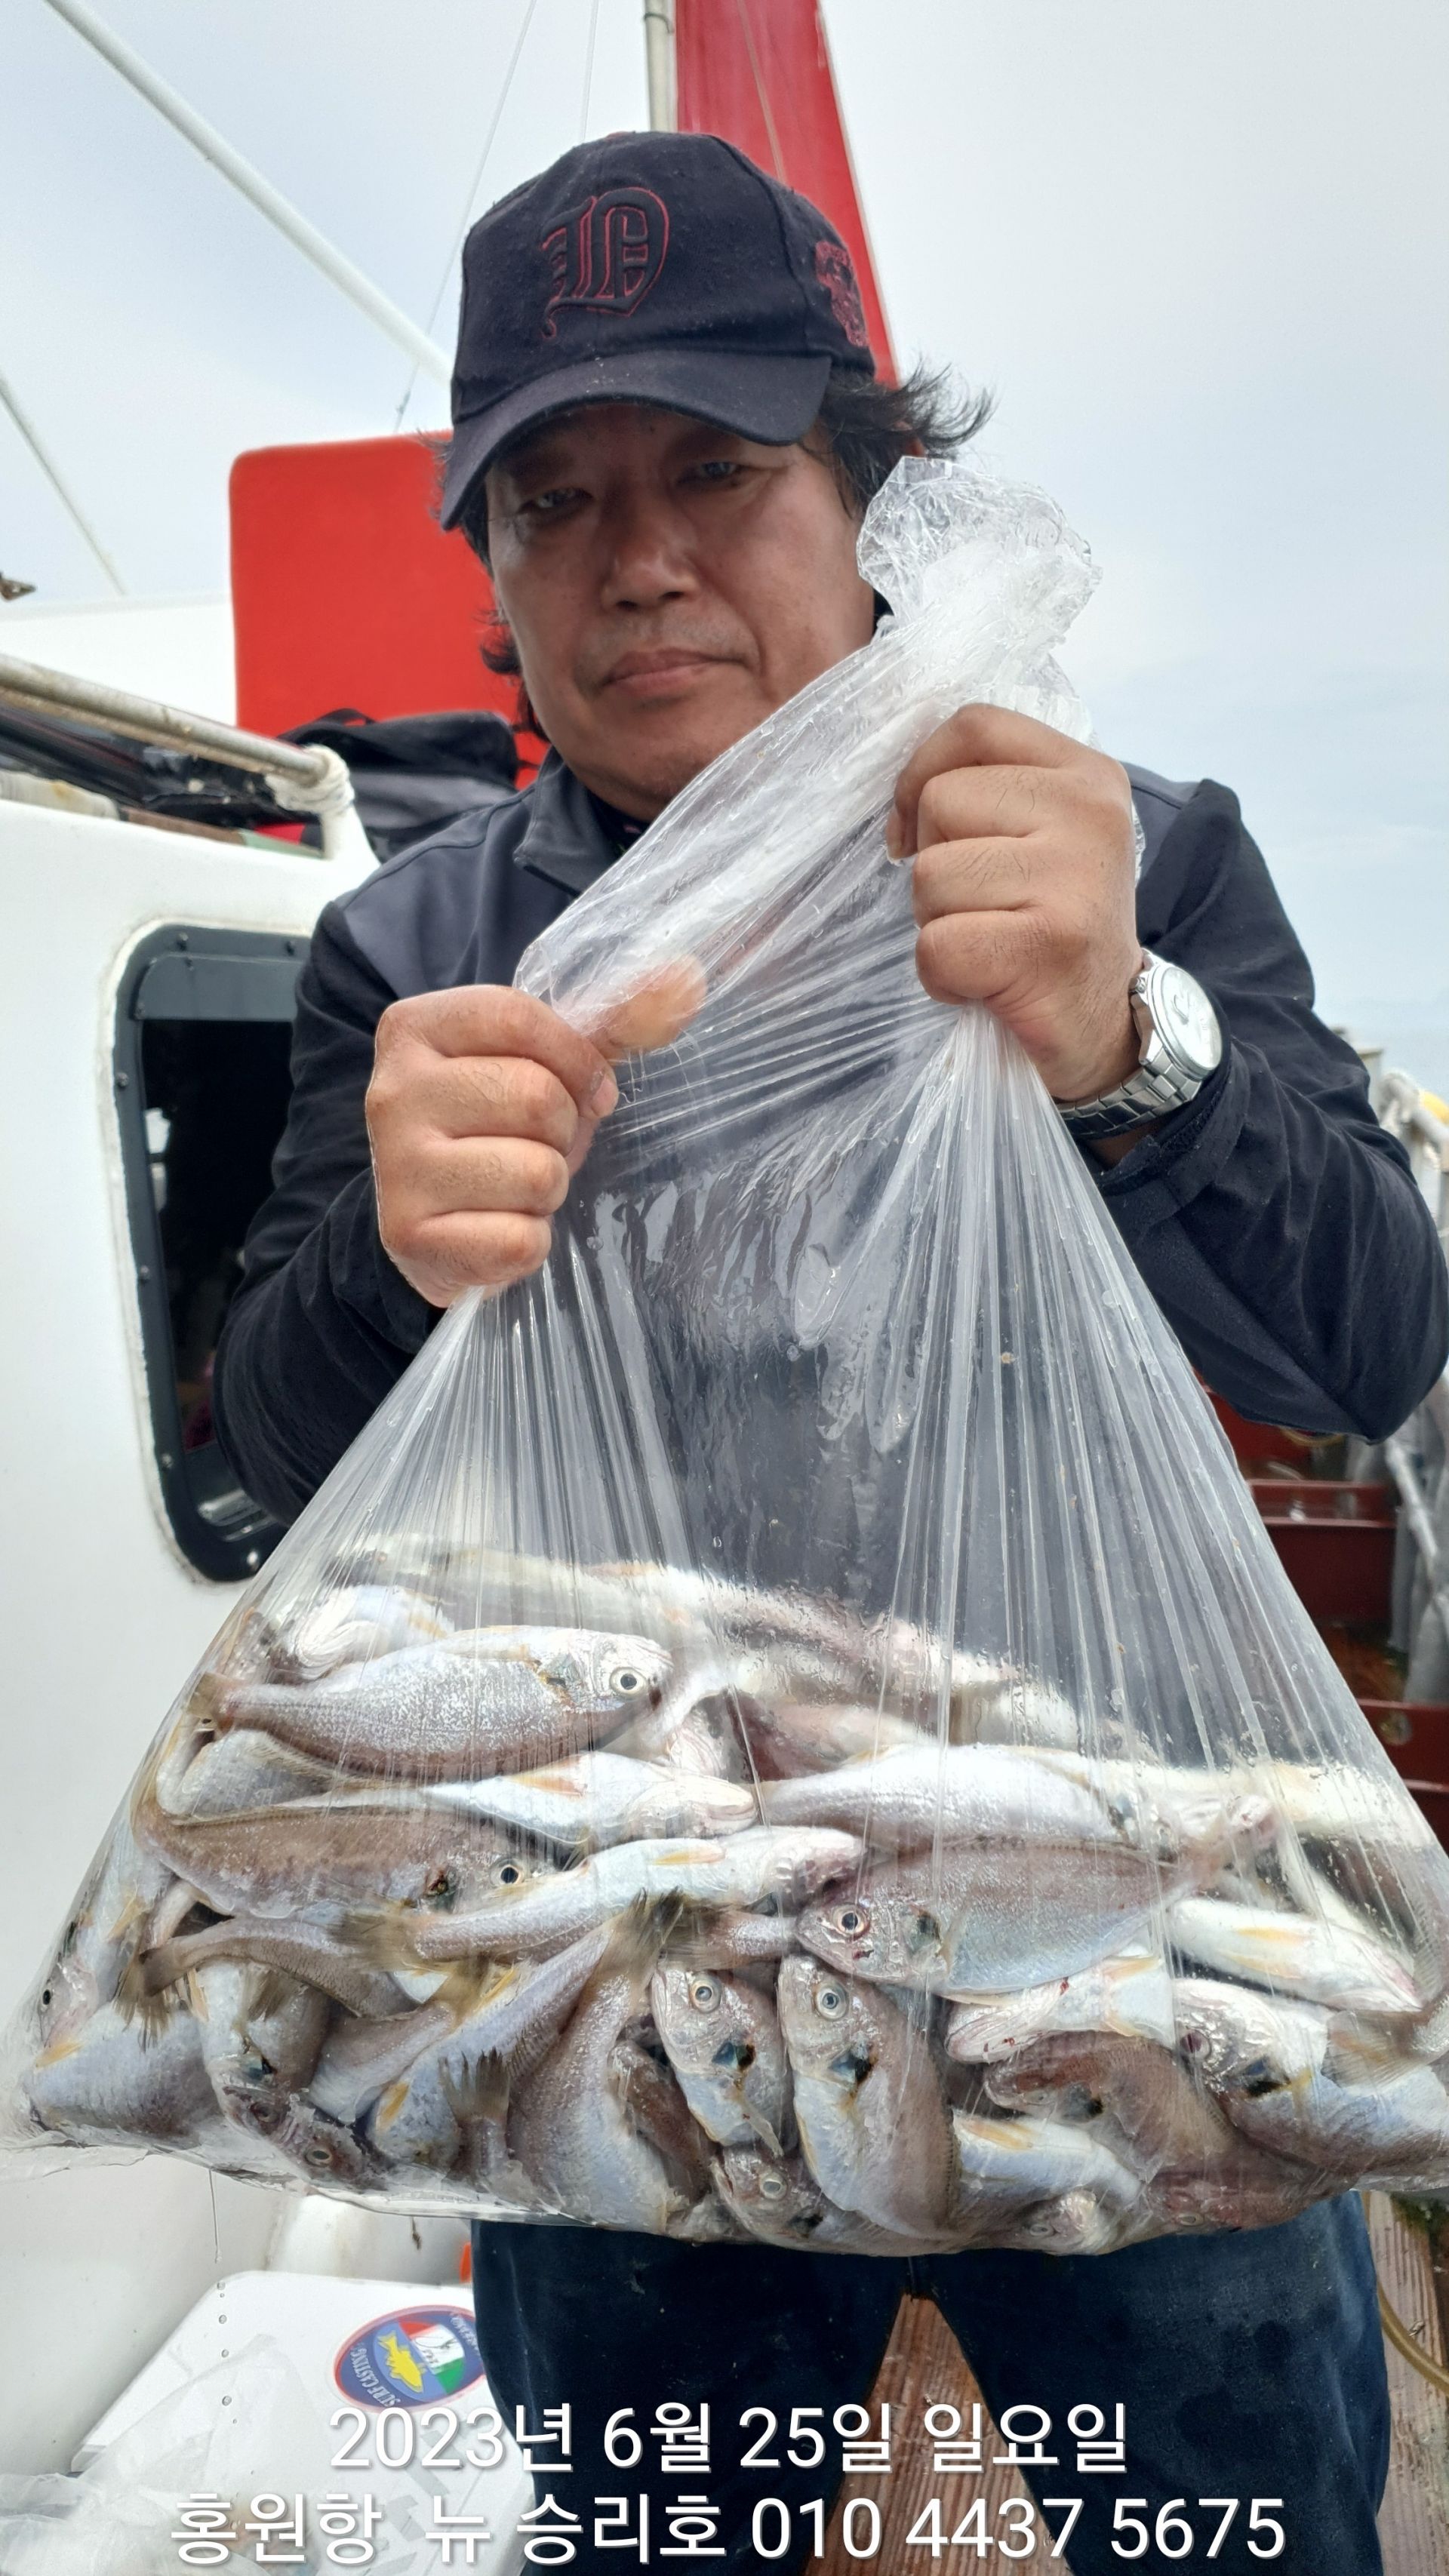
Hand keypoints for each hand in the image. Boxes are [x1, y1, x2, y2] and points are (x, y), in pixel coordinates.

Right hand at [366, 967, 703, 1306]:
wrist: (430, 1225)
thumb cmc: (495, 1129)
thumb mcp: (544, 1064)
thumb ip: (612, 1023)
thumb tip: (687, 979)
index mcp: (414, 1029)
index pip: (517, 1017)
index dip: (575, 1059)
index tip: (586, 1088)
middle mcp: (391, 1092)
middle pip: (534, 1095)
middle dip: (562, 1130)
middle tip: (536, 1145)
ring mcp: (396, 1168)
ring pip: (535, 1171)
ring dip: (548, 1187)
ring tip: (516, 1188)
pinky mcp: (411, 1237)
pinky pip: (519, 1238)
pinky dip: (529, 1241)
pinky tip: (498, 1228)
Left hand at [887, 704, 1142, 1104]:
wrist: (1109, 1024)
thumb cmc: (1056, 923)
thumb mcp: (1047, 833)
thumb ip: (994, 787)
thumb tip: (901, 790)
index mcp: (1088, 774)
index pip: (975, 726)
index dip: (922, 773)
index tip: (919, 829)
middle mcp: (1090, 813)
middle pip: (941, 799)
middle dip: (933, 861)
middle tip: (979, 905)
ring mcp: (1074, 878)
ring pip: (930, 874)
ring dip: (937, 921)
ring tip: (987, 942)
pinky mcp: (1047, 945)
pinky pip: (936, 945)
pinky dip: (942, 976)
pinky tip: (985, 982)